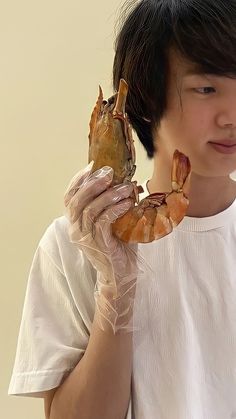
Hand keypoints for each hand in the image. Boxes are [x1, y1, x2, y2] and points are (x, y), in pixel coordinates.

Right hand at [64, 162, 140, 332]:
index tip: (92, 166)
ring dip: (109, 195)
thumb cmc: (119, 247)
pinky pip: (102, 221)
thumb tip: (129, 181)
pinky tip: (127, 203)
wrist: (121, 275)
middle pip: (76, 200)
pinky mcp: (98, 244)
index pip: (69, 197)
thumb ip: (113, 204)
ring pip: (90, 209)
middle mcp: (76, 229)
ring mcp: (85, 238)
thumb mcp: (113, 222)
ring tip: (126, 187)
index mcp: (76, 222)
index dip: (78, 180)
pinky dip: (114, 209)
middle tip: (109, 173)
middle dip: (92, 183)